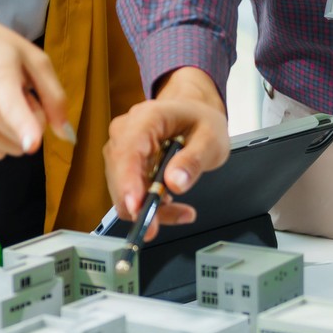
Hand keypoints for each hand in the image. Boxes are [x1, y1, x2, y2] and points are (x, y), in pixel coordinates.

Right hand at [0, 6, 70, 158]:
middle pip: (23, 137)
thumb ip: (54, 96)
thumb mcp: (34, 59)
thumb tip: (64, 134)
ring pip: (10, 148)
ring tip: (0, 100)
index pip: (12, 108)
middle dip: (29, 121)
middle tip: (16, 93)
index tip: (32, 144)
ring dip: (13, 130)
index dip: (25, 128)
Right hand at [103, 67, 229, 235]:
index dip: (128, 182)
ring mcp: (121, 151)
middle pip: (121, 176)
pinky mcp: (124, 168)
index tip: (136, 208)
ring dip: (150, 208)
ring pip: (124, 191)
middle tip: (173, 218)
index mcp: (146, 118)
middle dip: (141, 205)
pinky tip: (172, 206)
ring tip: (181, 210)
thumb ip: (194, 160)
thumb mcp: (211, 138)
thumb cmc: (199, 121)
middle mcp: (125, 133)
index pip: (128, 152)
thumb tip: (175, 182)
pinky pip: (131, 195)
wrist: (193, 114)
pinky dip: (151, 206)